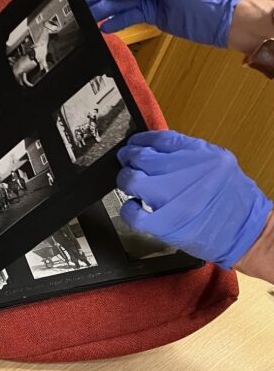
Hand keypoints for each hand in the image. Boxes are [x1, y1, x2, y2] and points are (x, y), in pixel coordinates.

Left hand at [117, 131, 271, 268]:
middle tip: (126, 161)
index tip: (134, 143)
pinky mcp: (163, 223)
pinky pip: (132, 213)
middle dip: (129, 158)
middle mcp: (185, 173)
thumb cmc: (233, 200)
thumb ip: (190, 153)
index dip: (142, 140)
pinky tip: (133, 206)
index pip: (161, 139)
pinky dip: (128, 208)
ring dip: (125, 179)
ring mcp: (172, 199)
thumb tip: (158, 149)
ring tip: (129, 181)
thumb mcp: (220, 164)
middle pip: (142, 158)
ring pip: (132, 180)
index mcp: (202, 155)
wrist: (245, 231)